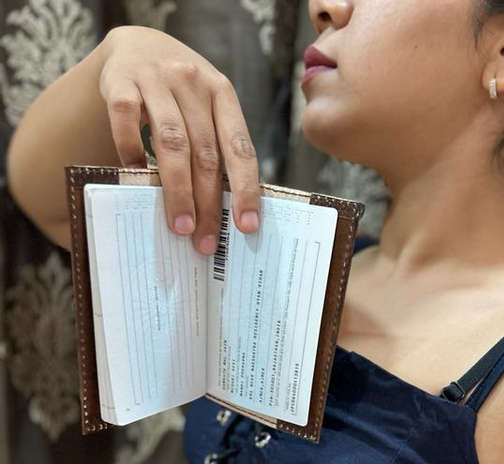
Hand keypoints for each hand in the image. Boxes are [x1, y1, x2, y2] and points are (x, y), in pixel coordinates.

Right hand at [98, 25, 260, 254]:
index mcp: (222, 94)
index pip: (239, 148)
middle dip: (208, 203)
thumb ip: (215, 148)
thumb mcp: (206, 110)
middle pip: (206, 153)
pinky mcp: (120, 80)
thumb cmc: (181, 94)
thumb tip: (224, 213)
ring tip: (180, 227)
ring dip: (178, 191)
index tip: (246, 226)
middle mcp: (193, 83)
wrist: (139, 44)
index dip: (245, 189)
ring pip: (172, 142)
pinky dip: (131, 152)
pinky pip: (126, 120)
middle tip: (206, 242)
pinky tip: (135, 179)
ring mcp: (156, 79)